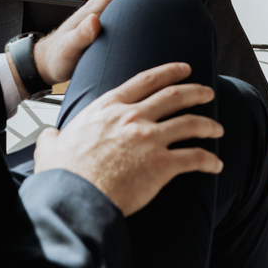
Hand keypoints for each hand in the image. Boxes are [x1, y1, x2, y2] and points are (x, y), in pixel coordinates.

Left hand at [33, 0, 191, 86]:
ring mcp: (107, 14)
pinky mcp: (109, 24)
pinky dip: (150, 6)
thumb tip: (94, 20)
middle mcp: (103, 6)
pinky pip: (134, 10)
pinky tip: (161, 14)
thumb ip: (80, 36)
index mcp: (97, 7)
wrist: (46, 62)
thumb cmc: (56, 57)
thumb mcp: (68, 49)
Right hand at [33, 62, 221, 215]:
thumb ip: (54, 138)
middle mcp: (133, 117)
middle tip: (208, 92)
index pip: (146, 80)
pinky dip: (209, 160)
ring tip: (218, 128)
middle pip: (174, 96)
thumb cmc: (65, 175)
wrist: (77, 198)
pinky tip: (216, 165)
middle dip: (196, 92)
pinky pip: (195, 158)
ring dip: (208, 125)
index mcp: (109, 108)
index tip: (184, 69)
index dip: (169, 72)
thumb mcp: (51, 148)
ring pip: (190, 123)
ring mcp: (150, 139)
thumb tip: (49, 137)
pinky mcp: (162, 165)